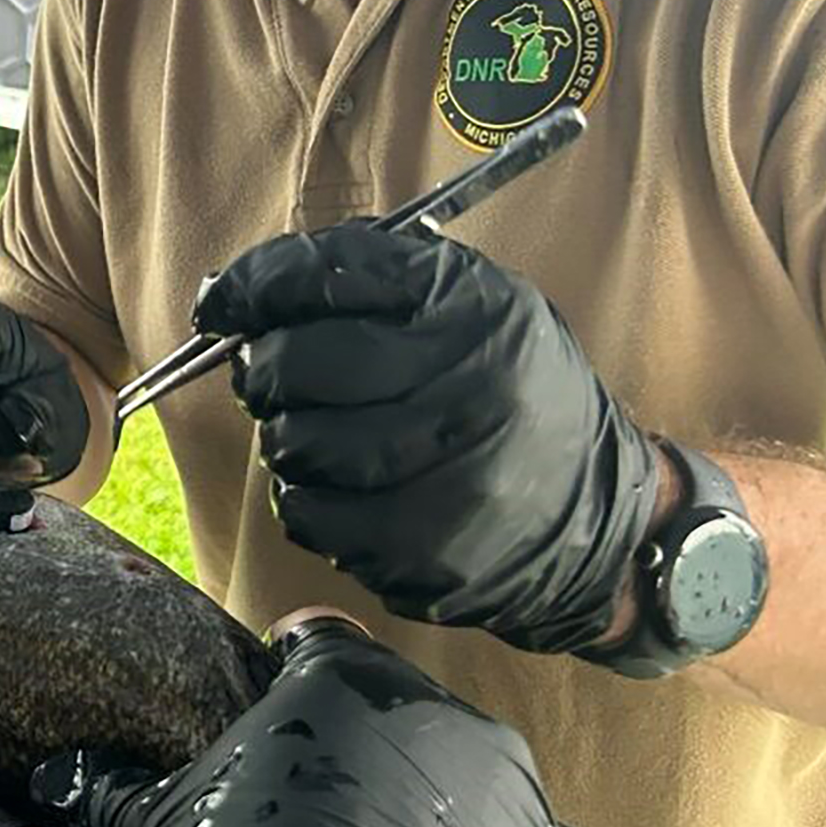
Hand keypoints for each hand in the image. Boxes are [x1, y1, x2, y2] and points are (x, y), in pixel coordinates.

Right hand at [34, 617, 591, 826]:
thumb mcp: (163, 822)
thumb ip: (120, 783)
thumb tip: (60, 772)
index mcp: (352, 681)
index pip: (319, 642)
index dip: (291, 667)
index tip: (278, 699)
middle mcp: (450, 725)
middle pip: (403, 722)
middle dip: (366, 758)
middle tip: (316, 816)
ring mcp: (517, 813)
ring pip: (467, 802)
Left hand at [192, 223, 658, 653]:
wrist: (601, 513)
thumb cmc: (509, 389)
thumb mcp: (470, 301)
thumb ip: (364, 277)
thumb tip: (232, 292)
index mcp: (472, 307)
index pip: (324, 276)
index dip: (254, 286)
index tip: (223, 301)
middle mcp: (467, 385)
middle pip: (296, 365)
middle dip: (266, 368)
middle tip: (275, 376)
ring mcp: (448, 476)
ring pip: (293, 445)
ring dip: (287, 438)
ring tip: (321, 434)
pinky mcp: (426, 550)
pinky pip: (309, 516)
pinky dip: (305, 500)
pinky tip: (343, 488)